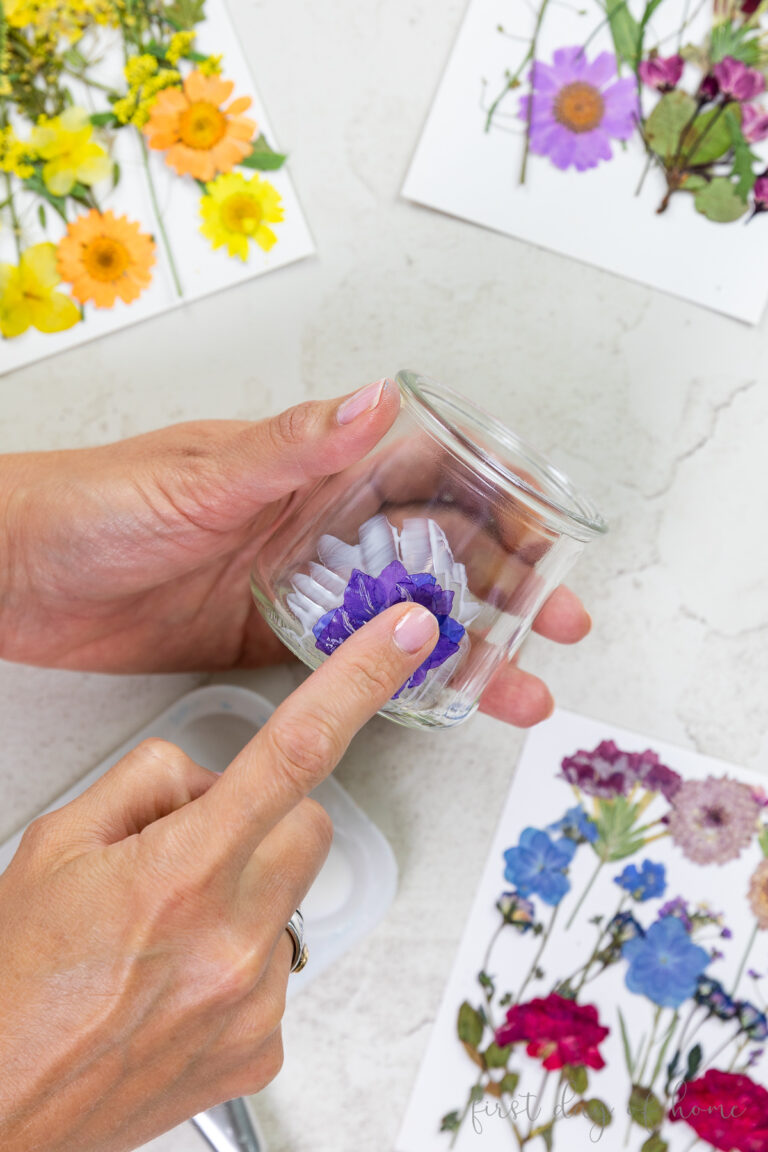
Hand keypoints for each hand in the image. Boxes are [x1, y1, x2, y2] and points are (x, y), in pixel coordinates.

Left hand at [0, 379, 590, 725]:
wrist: (12, 577)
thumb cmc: (90, 504)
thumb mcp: (199, 475)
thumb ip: (292, 448)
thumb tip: (378, 399)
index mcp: (306, 468)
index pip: (426, 474)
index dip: (495, 502)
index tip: (547, 541)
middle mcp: (311, 524)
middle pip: (431, 552)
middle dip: (502, 587)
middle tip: (555, 627)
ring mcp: (292, 585)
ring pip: (397, 614)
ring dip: (459, 646)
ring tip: (514, 685)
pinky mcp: (261, 639)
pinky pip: (343, 660)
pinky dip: (391, 679)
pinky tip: (432, 697)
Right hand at [0, 600, 440, 1151]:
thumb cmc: (17, 979)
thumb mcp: (60, 842)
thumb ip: (151, 782)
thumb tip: (212, 777)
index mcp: (181, 872)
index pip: (294, 751)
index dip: (360, 681)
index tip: (408, 635)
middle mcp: (232, 939)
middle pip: (310, 825)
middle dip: (268, 819)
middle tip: (194, 849)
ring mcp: (256, 1000)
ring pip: (292, 896)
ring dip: (247, 893)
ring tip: (167, 933)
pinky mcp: (263, 1046)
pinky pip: (280, 966)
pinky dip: (240, 958)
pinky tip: (177, 980)